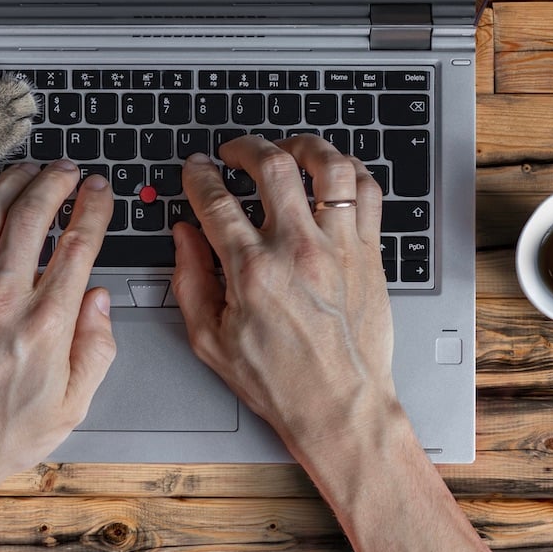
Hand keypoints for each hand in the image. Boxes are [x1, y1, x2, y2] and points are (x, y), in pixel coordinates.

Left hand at [0, 161, 115, 484]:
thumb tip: (100, 301)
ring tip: (31, 169)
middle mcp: (3, 300)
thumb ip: (96, 348)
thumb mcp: (73, 406)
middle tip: (68, 170)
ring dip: (13, 182)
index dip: (93, 208)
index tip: (99, 190)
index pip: (78, 245)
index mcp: (46, 325)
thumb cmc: (0, 436)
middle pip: (32, 215)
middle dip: (55, 182)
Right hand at [171, 134, 394, 450]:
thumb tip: (183, 234)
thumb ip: (189, 280)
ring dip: (303, 145)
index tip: (196, 168)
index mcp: (251, 271)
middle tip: (234, 151)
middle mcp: (297, 250)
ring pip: (328, 166)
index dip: (199, 174)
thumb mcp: (209, 339)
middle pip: (271, 165)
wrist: (339, 406)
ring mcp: (338, 247)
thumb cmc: (278, 381)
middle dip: (245, 147)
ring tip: (286, 148)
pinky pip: (367, 191)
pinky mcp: (369, 253)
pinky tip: (332, 171)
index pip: (216, 199)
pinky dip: (349, 170)